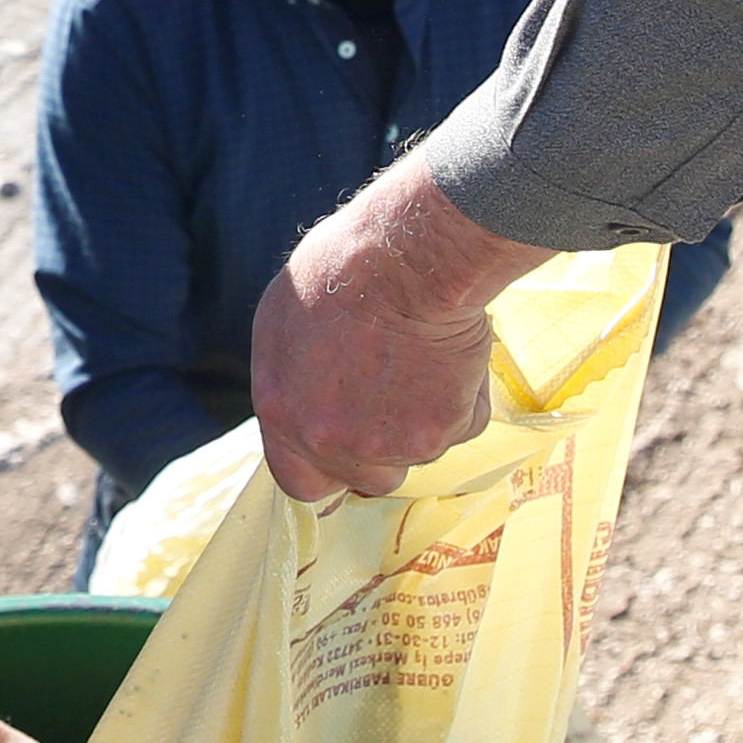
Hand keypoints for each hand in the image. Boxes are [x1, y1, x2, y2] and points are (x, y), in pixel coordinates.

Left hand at [248, 157, 548, 499]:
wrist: (408, 258)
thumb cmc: (339, 273)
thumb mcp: (282, 327)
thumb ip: (293, 385)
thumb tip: (304, 404)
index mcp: (286, 420)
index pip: (300, 484)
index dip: (324, 470)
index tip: (340, 450)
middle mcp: (338, 444)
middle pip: (370, 478)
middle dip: (382, 448)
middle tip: (391, 395)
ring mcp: (397, 443)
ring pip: (418, 450)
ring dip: (421, 418)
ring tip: (416, 357)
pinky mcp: (449, 428)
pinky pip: (459, 424)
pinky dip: (459, 398)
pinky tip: (448, 352)